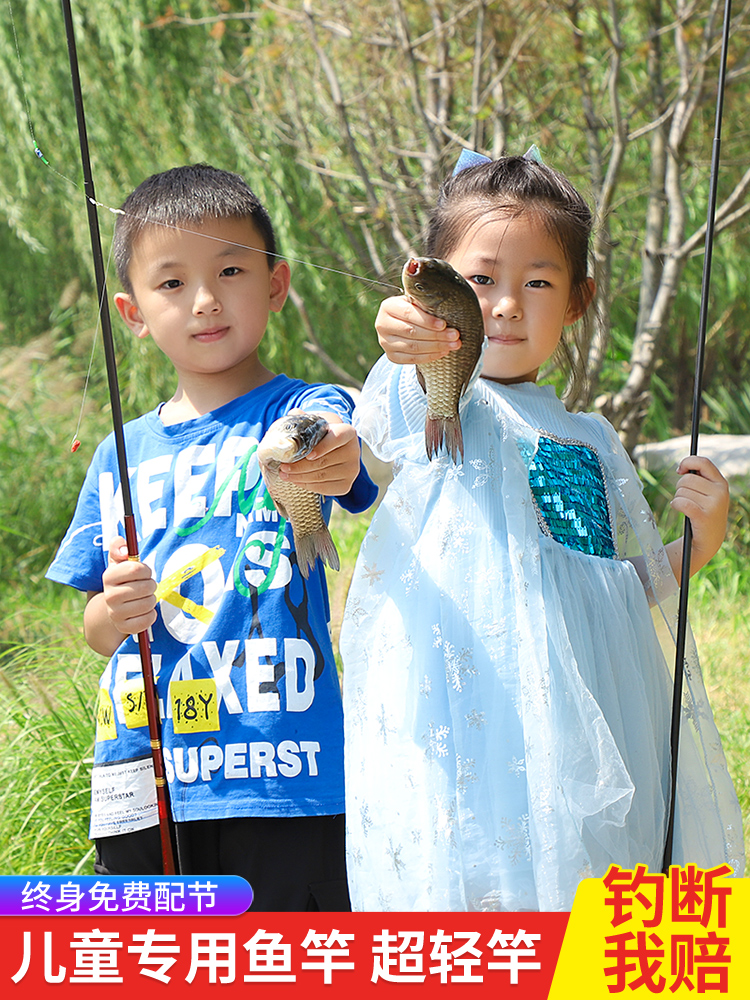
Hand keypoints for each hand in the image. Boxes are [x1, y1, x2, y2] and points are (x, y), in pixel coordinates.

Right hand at [102, 536, 157, 635]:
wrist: (115, 606)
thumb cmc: (124, 580)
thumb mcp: (119, 562)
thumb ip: (118, 547)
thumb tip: (124, 548)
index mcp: (109, 576)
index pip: (137, 569)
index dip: (146, 570)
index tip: (143, 572)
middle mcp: (109, 596)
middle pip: (146, 587)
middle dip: (151, 585)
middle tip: (145, 586)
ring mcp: (115, 613)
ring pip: (149, 603)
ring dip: (151, 599)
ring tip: (143, 597)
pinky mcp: (124, 627)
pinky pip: (148, 619)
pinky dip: (151, 614)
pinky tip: (143, 611)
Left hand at [278, 417, 360, 495]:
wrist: (331, 450)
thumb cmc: (320, 435)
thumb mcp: (314, 423)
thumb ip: (303, 418)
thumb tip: (294, 414)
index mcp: (348, 432)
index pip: (337, 438)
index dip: (324, 446)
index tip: (308, 454)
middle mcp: (354, 451)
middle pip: (325, 461)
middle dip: (300, 466)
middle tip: (283, 466)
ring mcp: (352, 470)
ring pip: (322, 476)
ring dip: (300, 477)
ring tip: (284, 474)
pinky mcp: (346, 485)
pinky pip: (324, 488)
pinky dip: (307, 485)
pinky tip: (295, 480)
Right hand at [375, 294, 460, 363]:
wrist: (403, 322)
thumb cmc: (415, 309)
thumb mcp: (416, 301)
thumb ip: (424, 302)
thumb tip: (443, 304)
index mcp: (388, 307)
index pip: (408, 314)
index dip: (427, 320)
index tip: (444, 324)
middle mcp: (382, 325)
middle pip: (411, 332)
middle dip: (436, 335)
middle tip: (455, 336)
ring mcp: (385, 342)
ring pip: (413, 347)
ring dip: (436, 347)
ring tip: (453, 345)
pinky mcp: (391, 356)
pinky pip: (412, 359)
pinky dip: (429, 356)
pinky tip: (443, 352)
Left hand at [667, 455, 728, 579]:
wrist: (709, 539)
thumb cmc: (705, 512)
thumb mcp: (709, 493)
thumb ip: (700, 479)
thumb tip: (681, 468)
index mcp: (721, 483)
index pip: (704, 462)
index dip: (688, 462)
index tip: (679, 470)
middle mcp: (720, 492)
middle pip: (687, 479)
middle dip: (679, 487)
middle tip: (684, 497)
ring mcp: (713, 504)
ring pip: (681, 491)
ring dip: (677, 498)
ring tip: (686, 507)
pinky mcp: (703, 516)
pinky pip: (681, 502)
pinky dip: (675, 505)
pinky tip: (678, 508)